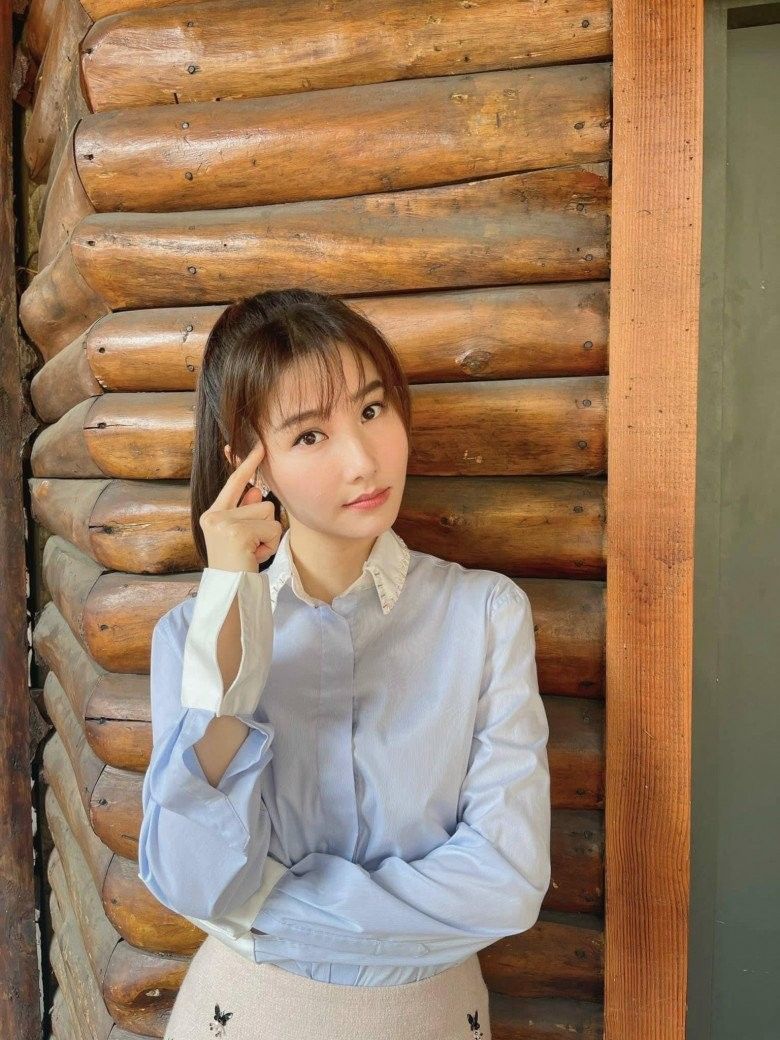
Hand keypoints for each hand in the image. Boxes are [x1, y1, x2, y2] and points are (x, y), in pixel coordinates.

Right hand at [199, 437, 282, 571]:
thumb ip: (246, 512)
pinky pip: (272, 528)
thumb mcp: (241, 536)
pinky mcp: (238, 532)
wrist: (229, 593)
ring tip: (252, 552)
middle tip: (250, 548)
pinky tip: (255, 557)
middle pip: (261, 502)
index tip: (259, 444)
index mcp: (213, 513)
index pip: (233, 483)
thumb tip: (255, 491)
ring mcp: (224, 522)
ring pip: (269, 514)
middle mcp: (214, 514)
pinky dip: (270, 545)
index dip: (247, 463)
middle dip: (265, 525)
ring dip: (268, 536)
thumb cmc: (237, 566)